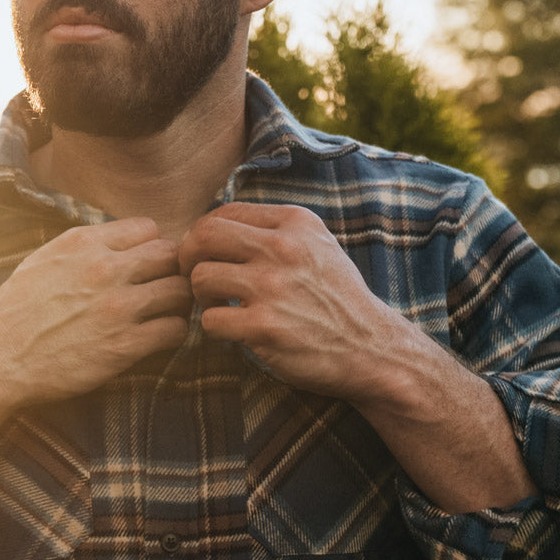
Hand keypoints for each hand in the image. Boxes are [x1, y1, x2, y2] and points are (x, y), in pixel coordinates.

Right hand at [0, 215, 191, 413]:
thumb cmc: (16, 313)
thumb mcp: (44, 261)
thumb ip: (83, 248)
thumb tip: (118, 243)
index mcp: (83, 243)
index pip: (148, 228)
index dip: (152, 248)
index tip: (147, 266)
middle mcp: (104, 269)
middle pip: (171, 256)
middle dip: (173, 272)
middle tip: (165, 290)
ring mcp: (117, 307)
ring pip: (181, 291)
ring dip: (178, 303)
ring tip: (165, 314)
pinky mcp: (123, 346)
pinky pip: (174, 330)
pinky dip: (174, 334)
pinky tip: (158, 338)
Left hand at [178, 202, 398, 403]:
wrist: (371, 348)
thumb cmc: (337, 299)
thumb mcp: (318, 246)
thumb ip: (276, 230)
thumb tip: (221, 225)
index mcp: (294, 223)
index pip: (224, 212)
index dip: (203, 235)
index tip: (207, 255)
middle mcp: (283, 248)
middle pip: (203, 237)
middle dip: (188, 258)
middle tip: (195, 278)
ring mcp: (272, 288)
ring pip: (201, 278)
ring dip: (201, 297)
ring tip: (220, 307)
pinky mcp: (264, 327)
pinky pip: (210, 321)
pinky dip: (215, 329)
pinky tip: (234, 332)